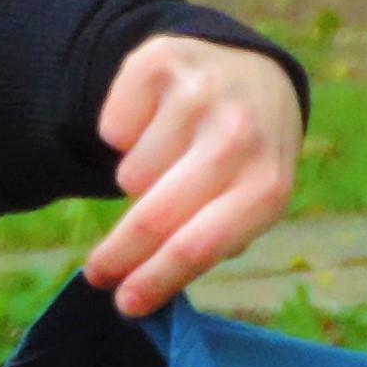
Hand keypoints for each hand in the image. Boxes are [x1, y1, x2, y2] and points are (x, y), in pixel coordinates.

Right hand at [82, 38, 302, 316]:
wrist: (252, 72)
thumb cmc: (244, 160)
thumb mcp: (248, 204)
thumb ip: (208, 244)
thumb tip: (141, 293)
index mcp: (268, 186)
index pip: (199, 245)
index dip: (155, 279)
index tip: (124, 304)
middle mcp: (239, 136)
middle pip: (155, 216)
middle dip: (118, 254)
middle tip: (97, 274)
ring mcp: (200, 94)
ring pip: (130, 174)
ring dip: (137, 180)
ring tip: (167, 164)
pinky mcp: (162, 62)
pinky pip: (113, 128)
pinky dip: (125, 135)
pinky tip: (156, 124)